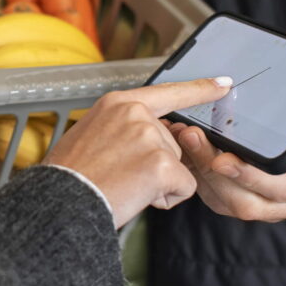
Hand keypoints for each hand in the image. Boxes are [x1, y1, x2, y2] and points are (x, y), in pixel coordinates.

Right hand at [45, 78, 231, 227]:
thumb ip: (123, 129)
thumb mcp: (92, 135)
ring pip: (179, 166)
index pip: (167, 92)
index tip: (224, 83)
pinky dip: (166, 198)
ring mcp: (150, 137)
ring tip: (123, 185)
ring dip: (160, 182)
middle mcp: (136, 113)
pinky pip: (184, 187)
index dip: (199, 88)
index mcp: (118, 103)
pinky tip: (137, 196)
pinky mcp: (162, 164)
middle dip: (157, 165)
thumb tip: (151, 140)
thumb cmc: (71, 177)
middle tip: (120, 175)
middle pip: (172, 142)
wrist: (61, 202)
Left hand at [173, 25, 285, 221]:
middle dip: (213, 172)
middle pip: (246, 201)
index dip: (251, 175)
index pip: (281, 187)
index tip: (224, 159)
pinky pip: (219, 199)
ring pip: (228, 202)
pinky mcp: (249, 203)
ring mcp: (269, 209)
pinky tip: (182, 150)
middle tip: (191, 138)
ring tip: (181, 137)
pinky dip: (199, 177)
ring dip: (200, 173)